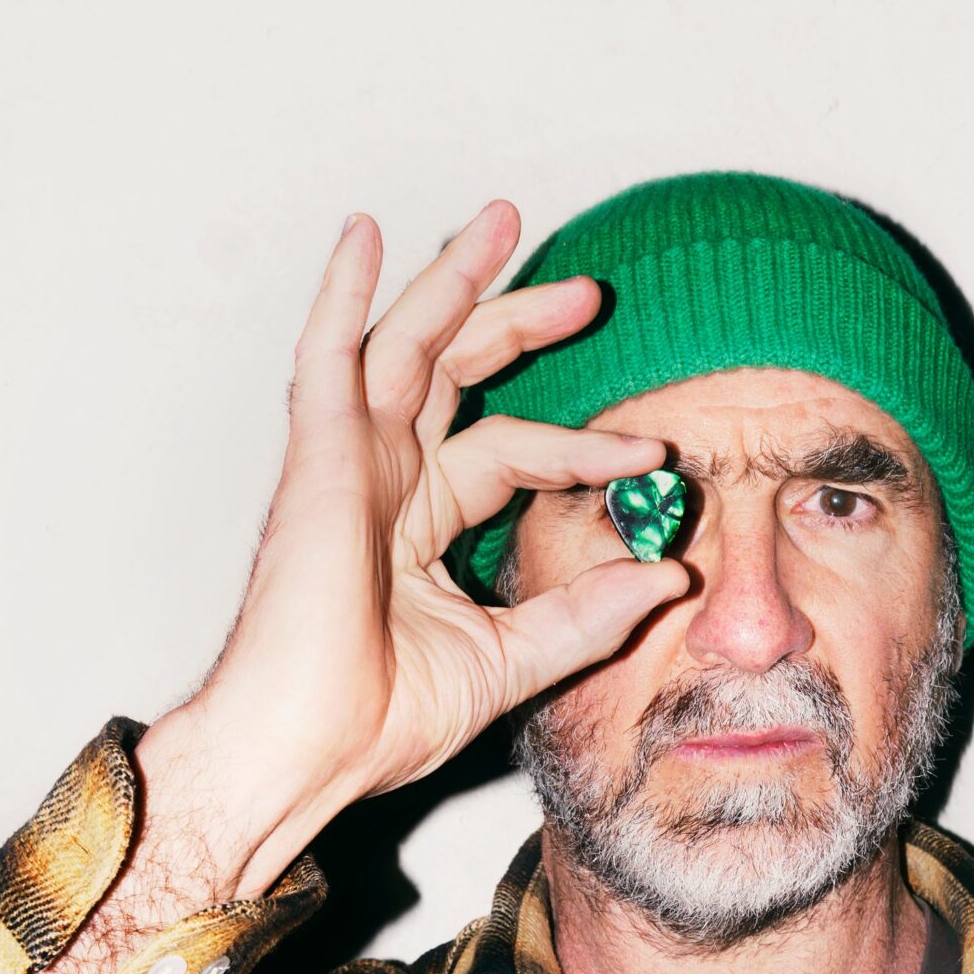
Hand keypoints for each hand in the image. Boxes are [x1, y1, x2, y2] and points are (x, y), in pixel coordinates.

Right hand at [136, 201, 687, 898]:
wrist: (305, 751)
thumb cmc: (376, 720)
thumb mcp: (511, 659)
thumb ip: (587, 616)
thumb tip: (669, 577)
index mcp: (420, 524)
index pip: (511, 454)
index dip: (582, 449)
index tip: (655, 458)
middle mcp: (385, 480)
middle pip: (458, 374)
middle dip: (521, 322)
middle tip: (589, 289)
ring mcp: (348, 463)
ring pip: (407, 345)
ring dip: (454, 282)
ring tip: (503, 222)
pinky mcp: (318, 459)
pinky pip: (329, 357)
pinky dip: (344, 292)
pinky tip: (366, 235)